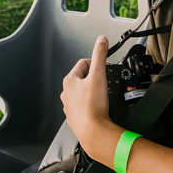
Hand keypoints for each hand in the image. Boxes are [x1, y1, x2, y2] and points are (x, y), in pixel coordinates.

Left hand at [61, 36, 119, 160]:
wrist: (93, 132)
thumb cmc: (93, 106)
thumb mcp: (99, 75)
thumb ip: (100, 55)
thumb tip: (101, 40)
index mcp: (69, 81)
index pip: (83, 63)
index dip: (97, 63)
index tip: (106, 67)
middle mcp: (66, 93)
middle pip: (83, 78)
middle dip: (95, 78)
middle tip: (106, 82)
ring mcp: (69, 107)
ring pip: (82, 93)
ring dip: (92, 92)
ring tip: (103, 96)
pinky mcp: (75, 118)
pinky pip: (84, 107)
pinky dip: (91, 105)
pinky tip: (99, 108)